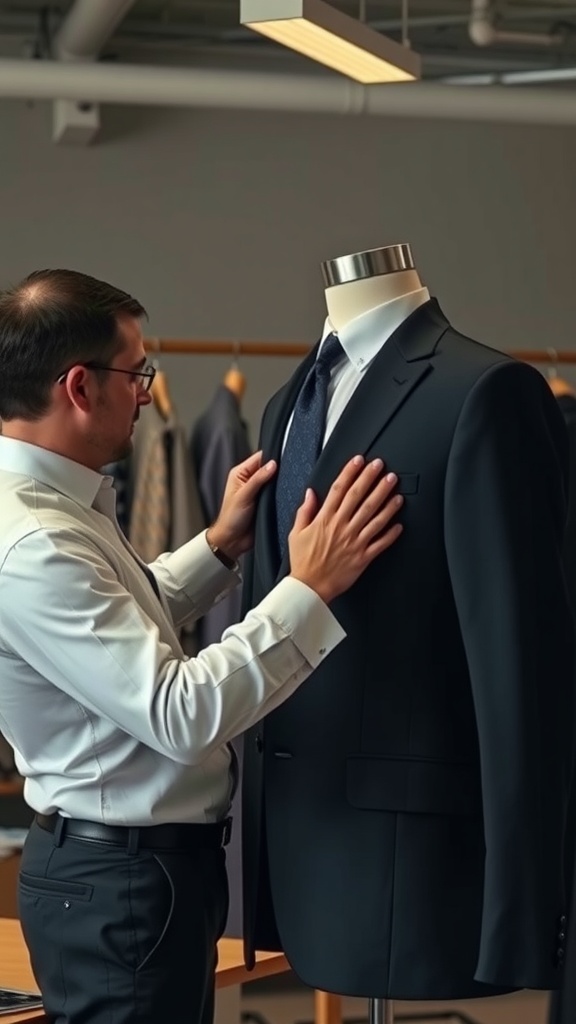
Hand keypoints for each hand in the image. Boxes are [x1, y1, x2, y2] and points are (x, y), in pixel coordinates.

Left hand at [207, 451, 276, 560]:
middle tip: (287, 474)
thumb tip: (272, 464)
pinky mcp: (265, 502)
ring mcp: (258, 491)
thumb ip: (258, 479)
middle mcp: (249, 481)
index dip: (271, 458)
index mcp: (240, 474)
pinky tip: (287, 494)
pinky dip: (281, 494)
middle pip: (268, 468)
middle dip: (277, 471)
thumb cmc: (231, 519)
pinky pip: (276, 494)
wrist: (232, 540)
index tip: (283, 460)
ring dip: (280, 484)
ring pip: (274, 481)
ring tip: (287, 485)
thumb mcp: (244, 496)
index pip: (259, 458)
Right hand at [288, 456, 402, 603]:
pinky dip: (391, 533)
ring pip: (373, 516)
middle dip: (371, 479)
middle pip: (359, 497)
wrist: (309, 587)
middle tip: (381, 467)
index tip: (359, 460)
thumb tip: (310, 493)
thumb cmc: (303, 561)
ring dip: (386, 501)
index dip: (350, 472)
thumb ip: (305, 511)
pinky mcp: (363, 556)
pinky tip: (399, 523)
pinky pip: (380, 543)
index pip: (339, 489)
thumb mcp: (296, 533)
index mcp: (324, 519)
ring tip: (395, 489)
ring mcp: (354, 541)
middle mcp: (341, 527)